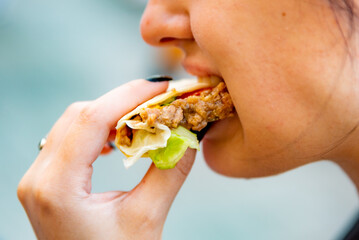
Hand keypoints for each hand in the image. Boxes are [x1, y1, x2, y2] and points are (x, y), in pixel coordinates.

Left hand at [17, 80, 196, 239]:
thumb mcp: (147, 219)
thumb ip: (170, 171)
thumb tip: (192, 133)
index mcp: (56, 188)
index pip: (93, 119)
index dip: (131, 95)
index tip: (164, 86)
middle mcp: (39, 177)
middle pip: (80, 115)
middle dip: (124, 100)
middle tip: (161, 98)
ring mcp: (38, 177)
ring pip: (74, 122)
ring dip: (112, 112)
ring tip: (145, 115)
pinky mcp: (47, 179)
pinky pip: (71, 137)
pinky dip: (99, 128)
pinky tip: (119, 136)